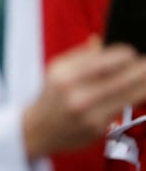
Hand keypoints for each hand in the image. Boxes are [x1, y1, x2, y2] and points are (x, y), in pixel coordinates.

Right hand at [23, 38, 145, 158]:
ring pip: (132, 94)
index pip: (112, 59)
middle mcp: (76, 94)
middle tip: (145, 66)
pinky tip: (129, 96)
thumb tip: (102, 40)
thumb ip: (82, 54)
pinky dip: (130, 100)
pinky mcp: (97, 127)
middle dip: (142, 69)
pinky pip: (123, 109)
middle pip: (127, 77)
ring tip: (142, 79)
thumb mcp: (58, 69)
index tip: (132, 55)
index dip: (128, 55)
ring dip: (142, 85)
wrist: (36, 130)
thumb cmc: (51, 96)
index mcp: (66, 74)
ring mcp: (88, 112)